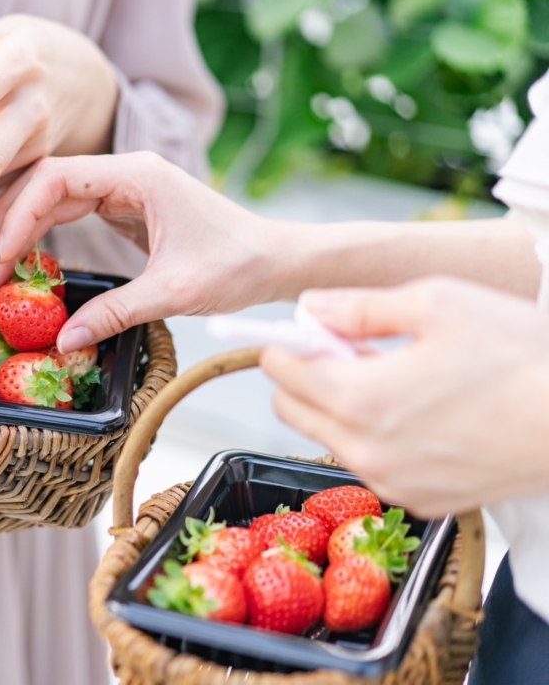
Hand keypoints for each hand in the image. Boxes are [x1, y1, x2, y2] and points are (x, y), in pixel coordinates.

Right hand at [0, 152, 284, 352]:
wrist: (276, 260)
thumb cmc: (237, 265)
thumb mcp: (174, 292)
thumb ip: (116, 313)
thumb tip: (63, 340)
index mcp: (137, 175)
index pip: (55, 180)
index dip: (17, 217)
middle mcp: (126, 173)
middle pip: (45, 186)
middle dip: (8, 226)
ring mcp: (124, 188)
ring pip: (53, 199)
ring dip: (20, 232)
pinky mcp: (126, 208)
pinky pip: (70, 214)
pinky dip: (43, 237)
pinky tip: (23, 262)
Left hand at [261, 277, 548, 517]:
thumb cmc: (522, 357)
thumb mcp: (438, 304)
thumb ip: (361, 308)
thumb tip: (311, 308)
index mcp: (360, 400)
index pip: (282, 371)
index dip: (289, 342)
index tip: (309, 328)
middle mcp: (366, 451)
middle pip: (294, 409)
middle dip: (309, 375)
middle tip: (356, 350)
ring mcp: (393, 482)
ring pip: (330, 438)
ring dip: (342, 407)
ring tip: (398, 377)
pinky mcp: (421, 500)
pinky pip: (371, 464)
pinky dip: (378, 437)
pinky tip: (422, 411)